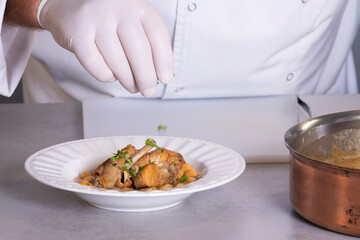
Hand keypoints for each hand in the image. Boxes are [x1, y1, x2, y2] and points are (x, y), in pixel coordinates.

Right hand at [37, 0, 173, 96]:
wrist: (66, 3)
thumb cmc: (106, 17)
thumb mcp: (131, 19)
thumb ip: (146, 40)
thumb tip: (159, 74)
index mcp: (137, 4)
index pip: (158, 35)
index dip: (164, 61)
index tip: (164, 78)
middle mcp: (118, 8)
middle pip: (139, 51)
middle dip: (146, 78)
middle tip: (148, 90)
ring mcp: (96, 19)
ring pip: (118, 61)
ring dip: (128, 80)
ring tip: (131, 86)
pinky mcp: (77, 34)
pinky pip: (96, 65)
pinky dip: (106, 76)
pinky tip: (110, 75)